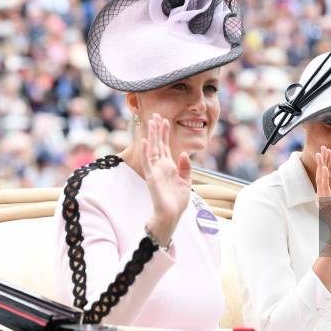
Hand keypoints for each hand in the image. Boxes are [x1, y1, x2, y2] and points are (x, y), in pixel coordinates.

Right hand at [140, 113, 191, 246]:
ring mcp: (155, 171)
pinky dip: (146, 152)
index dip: (164, 133)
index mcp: (169, 166)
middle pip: (158, 144)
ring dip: (151, 136)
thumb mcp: (186, 182)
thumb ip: (185, 167)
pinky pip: (148, 162)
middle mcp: (161, 166)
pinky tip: (144, 141)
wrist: (171, 215)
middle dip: (157, 130)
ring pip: (152, 149)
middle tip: (155, 115)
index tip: (164, 120)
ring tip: (151, 122)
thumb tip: (183, 153)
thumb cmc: (177, 201)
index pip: (165, 146)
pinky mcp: (152, 177)